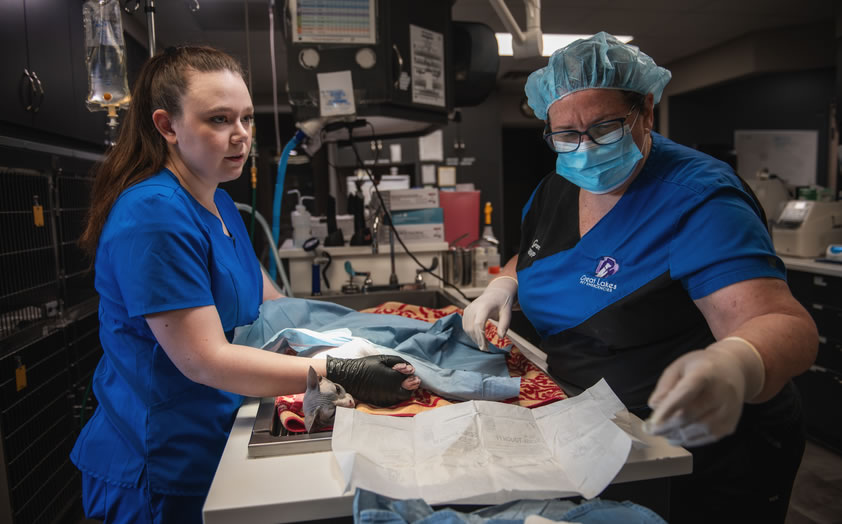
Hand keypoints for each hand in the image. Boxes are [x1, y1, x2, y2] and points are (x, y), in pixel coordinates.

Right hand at [325, 355, 417, 406]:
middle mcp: (391, 392)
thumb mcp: (383, 358)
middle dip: (409, 386)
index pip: (411, 381)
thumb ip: (400, 363)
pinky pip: (393, 401)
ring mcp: (386, 400)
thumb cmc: (367, 365)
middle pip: (408, 393)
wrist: (350, 376)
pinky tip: (388, 388)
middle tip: (403, 378)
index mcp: (393, 379)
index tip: (407, 371)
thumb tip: (412, 370)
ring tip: (393, 382)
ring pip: (401, 398)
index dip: (410, 376)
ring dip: (402, 391)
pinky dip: (394, 395)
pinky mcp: (380, 404)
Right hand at [461, 276, 517, 350]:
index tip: (485, 347)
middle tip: (486, 348)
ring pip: (467, 328)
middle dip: (478, 340)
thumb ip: (504, 325)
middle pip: (472, 328)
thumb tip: (501, 337)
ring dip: (474, 338)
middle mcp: (474, 307)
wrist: (496, 293)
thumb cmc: (502, 303)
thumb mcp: (507, 313)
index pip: (479, 324)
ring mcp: (468, 309)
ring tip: (483, 344)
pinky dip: (470, 333)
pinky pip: (465, 326)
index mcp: (485, 306)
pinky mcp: (466, 312)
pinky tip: (478, 337)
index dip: (481, 337)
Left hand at [644, 337, 764, 446]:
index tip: (652, 422)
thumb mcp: (678, 366)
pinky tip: (677, 436)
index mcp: (704, 373)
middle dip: (667, 426)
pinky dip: (689, 440)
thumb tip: (655, 406)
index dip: (668, 409)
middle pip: (690, 415)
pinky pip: (707, 438)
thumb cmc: (700, 367)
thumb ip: (664, 386)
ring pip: (698, 430)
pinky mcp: (730, 424)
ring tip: (663, 433)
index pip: (685, 393)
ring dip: (677, 435)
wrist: (734, 369)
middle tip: (651, 430)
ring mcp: (728, 411)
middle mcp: (720, 393)